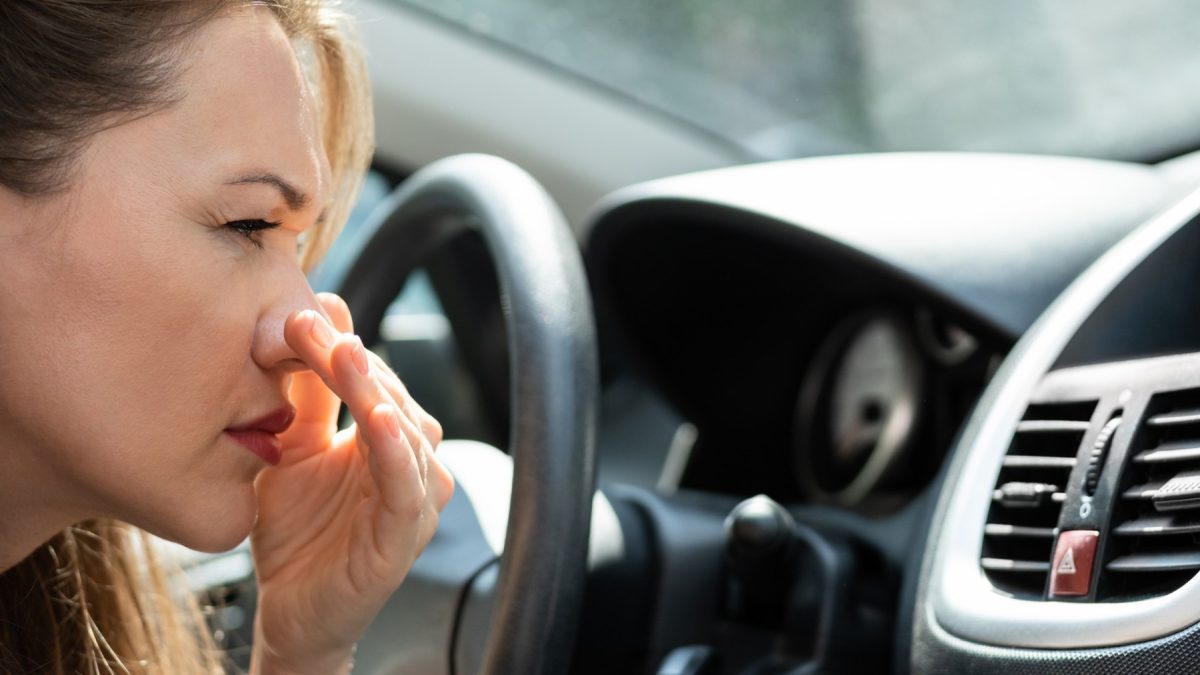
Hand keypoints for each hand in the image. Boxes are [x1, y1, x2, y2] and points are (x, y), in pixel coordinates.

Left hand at [248, 292, 454, 674]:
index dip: (339, 345)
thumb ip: (304, 394)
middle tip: (312, 324)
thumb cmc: (296, 531)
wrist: (289, 610)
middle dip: (351, 359)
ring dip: (374, 390)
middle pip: (390, 396)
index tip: (302, 311)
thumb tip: (311, 312)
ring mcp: (414, 499)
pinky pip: (407, 487)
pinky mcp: (406, 536)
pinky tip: (381, 419)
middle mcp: (411, 463)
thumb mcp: (291, 448)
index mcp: (388, 438)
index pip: (371, 379)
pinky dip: (397, 450)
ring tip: (343, 354)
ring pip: (405, 431)